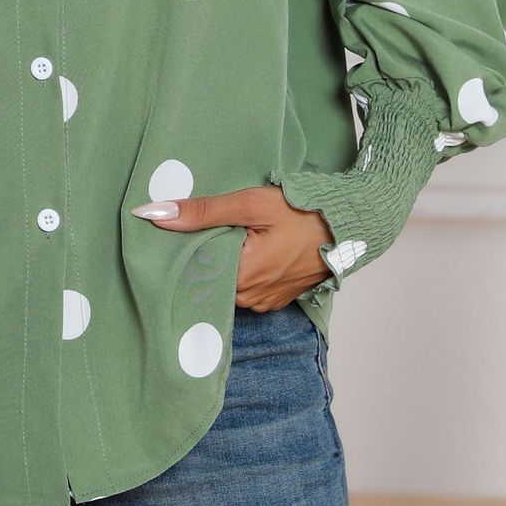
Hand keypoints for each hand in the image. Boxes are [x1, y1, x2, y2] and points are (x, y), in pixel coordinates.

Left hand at [130, 185, 330, 310]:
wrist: (349, 224)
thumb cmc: (303, 212)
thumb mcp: (250, 203)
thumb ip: (203, 211)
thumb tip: (155, 214)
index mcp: (241, 278)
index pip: (193, 271)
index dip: (181, 251)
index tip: (172, 235)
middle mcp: (251, 298)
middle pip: (210, 279)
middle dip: (203, 256)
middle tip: (201, 228)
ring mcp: (266, 301)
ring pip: (228, 284)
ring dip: (224, 263)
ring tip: (226, 235)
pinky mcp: (278, 298)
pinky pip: (247, 288)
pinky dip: (242, 270)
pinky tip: (245, 248)